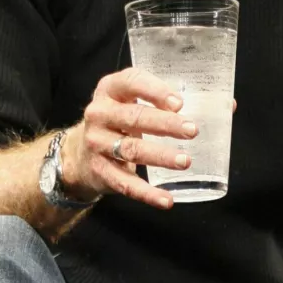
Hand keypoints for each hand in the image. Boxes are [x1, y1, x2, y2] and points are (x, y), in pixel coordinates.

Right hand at [61, 68, 199, 210]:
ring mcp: (97, 143)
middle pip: (134, 118)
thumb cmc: (117, 121)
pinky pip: (126, 183)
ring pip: (131, 149)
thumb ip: (158, 99)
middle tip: (191, 130)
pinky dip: (147, 193)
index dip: (155, 92)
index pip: (131, 82)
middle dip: (165, 124)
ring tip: (184, 161)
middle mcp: (99, 114)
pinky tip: (166, 199)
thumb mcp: (130, 101)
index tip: (178, 103)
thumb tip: (203, 107)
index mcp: (110, 90)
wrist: (80, 154)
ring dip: (160, 156)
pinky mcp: (100, 170)